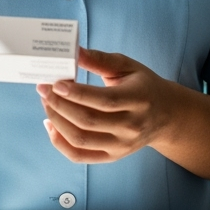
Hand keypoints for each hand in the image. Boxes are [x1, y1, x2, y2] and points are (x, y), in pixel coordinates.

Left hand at [37, 47, 177, 163]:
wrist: (166, 116)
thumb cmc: (144, 86)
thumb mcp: (128, 66)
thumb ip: (101, 59)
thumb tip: (74, 52)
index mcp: (138, 100)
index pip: (103, 101)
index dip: (76, 93)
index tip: (55, 83)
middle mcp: (130, 127)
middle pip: (88, 121)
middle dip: (59, 105)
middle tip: (43, 89)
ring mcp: (121, 146)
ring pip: (81, 140)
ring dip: (57, 121)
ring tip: (46, 102)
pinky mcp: (112, 157)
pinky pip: (80, 156)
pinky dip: (60, 142)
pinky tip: (50, 125)